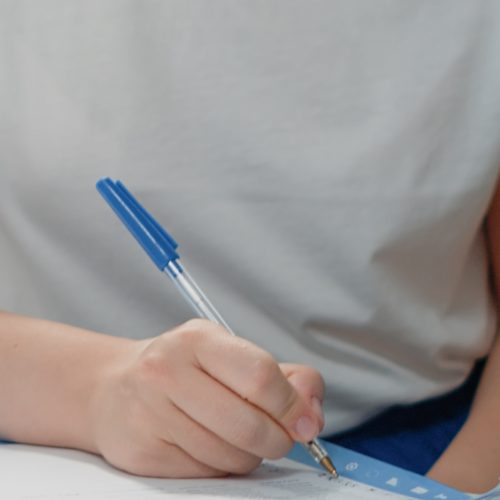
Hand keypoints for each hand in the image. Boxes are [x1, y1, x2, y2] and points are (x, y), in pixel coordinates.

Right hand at [89, 319, 324, 477]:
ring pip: (231, 455)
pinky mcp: (142, 452)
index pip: (260, 375)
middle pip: (249, 424)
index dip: (292, 405)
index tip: (305, 422)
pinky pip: (206, 474)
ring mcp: (150, 413)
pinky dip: (221, 466)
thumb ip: (283, 377)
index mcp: (197, 339)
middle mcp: (167, 371)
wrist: (115, 387)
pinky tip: (208, 444)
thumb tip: (312, 413)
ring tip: (236, 434)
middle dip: (277, 439)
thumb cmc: (184, 368)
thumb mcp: (230, 354)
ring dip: (249, 454)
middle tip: (278, 435)